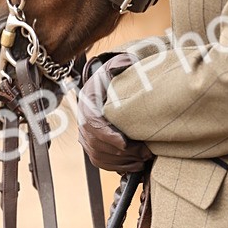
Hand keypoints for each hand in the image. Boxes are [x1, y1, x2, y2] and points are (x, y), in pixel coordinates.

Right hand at [77, 52, 152, 172]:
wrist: (101, 88)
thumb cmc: (111, 78)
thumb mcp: (115, 67)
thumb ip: (122, 64)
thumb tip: (128, 61)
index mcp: (87, 103)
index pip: (92, 123)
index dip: (107, 135)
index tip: (125, 143)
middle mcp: (82, 122)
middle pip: (97, 144)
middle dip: (122, 152)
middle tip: (145, 154)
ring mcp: (84, 136)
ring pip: (98, 156)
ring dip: (121, 162)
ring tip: (143, 161)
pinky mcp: (91, 147)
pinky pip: (100, 162)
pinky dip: (117, 167)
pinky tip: (134, 166)